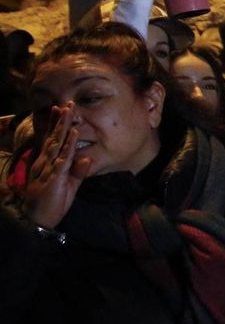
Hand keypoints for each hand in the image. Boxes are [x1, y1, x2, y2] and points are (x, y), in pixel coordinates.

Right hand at [21, 105, 92, 228]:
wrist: (39, 220)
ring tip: (70, 112)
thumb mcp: (69, 186)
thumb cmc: (53, 202)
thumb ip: (77, 173)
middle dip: (62, 121)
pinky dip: (68, 147)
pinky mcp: (54, 177)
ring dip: (64, 128)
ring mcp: (49, 169)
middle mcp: (46, 162)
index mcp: (48, 163)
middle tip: (67, 103)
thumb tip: (86, 159)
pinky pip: (62, 160)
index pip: (53, 140)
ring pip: (57, 144)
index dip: (58, 125)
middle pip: (54, 138)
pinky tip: (73, 136)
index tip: (61, 109)